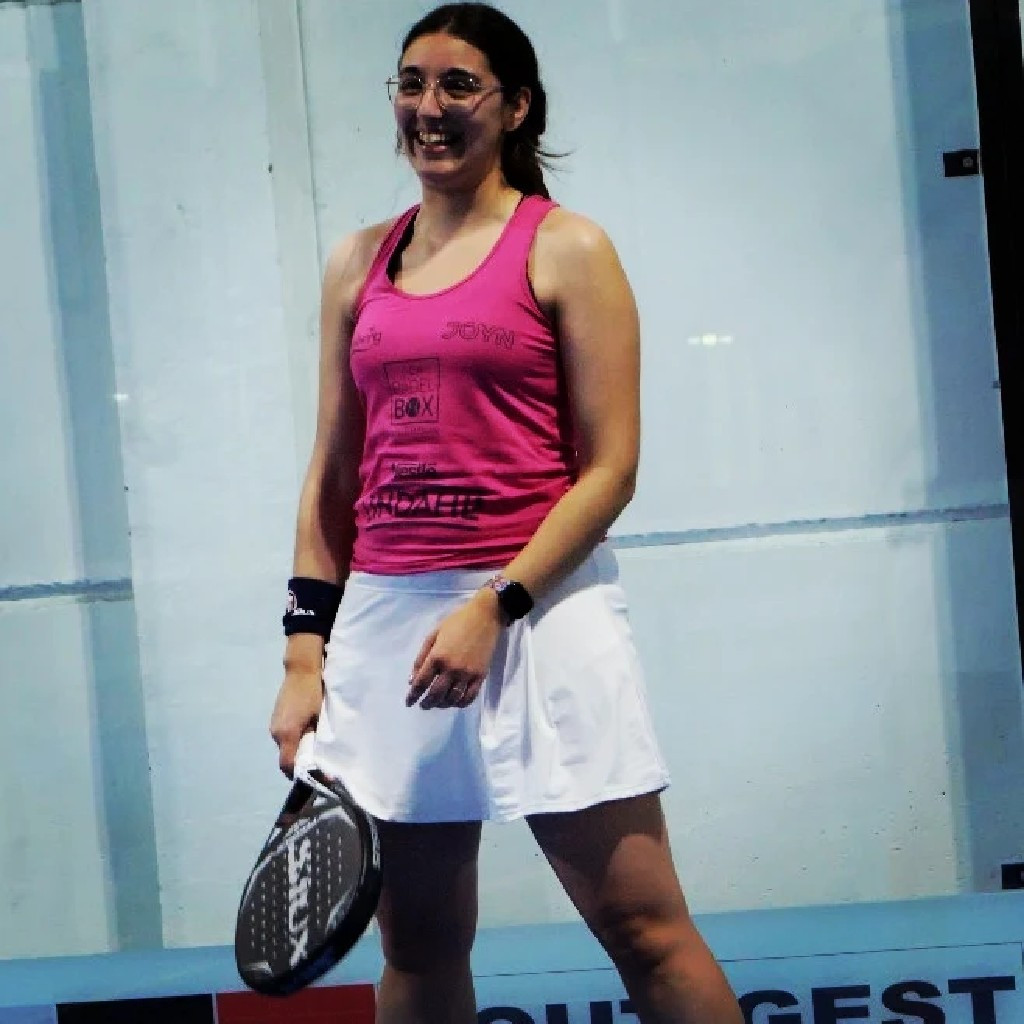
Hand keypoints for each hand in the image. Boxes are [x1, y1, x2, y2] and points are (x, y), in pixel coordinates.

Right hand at [270, 668, 322, 776]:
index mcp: (287, 733)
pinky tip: (307, 732)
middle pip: (286, 757)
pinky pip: (283, 737)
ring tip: (314, 746)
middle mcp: (275, 732)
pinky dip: (293, 740)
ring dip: (297, 750)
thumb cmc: (314, 693)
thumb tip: (323, 759)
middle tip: (319, 763)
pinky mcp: (275, 718)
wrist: (302, 669)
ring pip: (284, 747)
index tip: (316, 777)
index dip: (300, 774)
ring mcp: (273, 725)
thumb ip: (318, 739)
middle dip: (300, 763)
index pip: (287, 765)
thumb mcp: (320, 717)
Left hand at [407, 589, 502, 708]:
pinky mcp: (480, 676)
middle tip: (423, 705)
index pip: (421, 682)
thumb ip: (421, 657)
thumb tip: (411, 679)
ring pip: (452, 699)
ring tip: (437, 703)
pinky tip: (454, 701)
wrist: (485, 616)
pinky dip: (460, 703)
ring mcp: (467, 674)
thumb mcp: (433, 634)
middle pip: (435, 694)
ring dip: (442, 705)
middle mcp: (451, 668)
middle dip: (427, 703)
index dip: (413, 695)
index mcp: (437, 657)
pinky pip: (469, 697)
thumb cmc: (456, 622)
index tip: (408, 702)